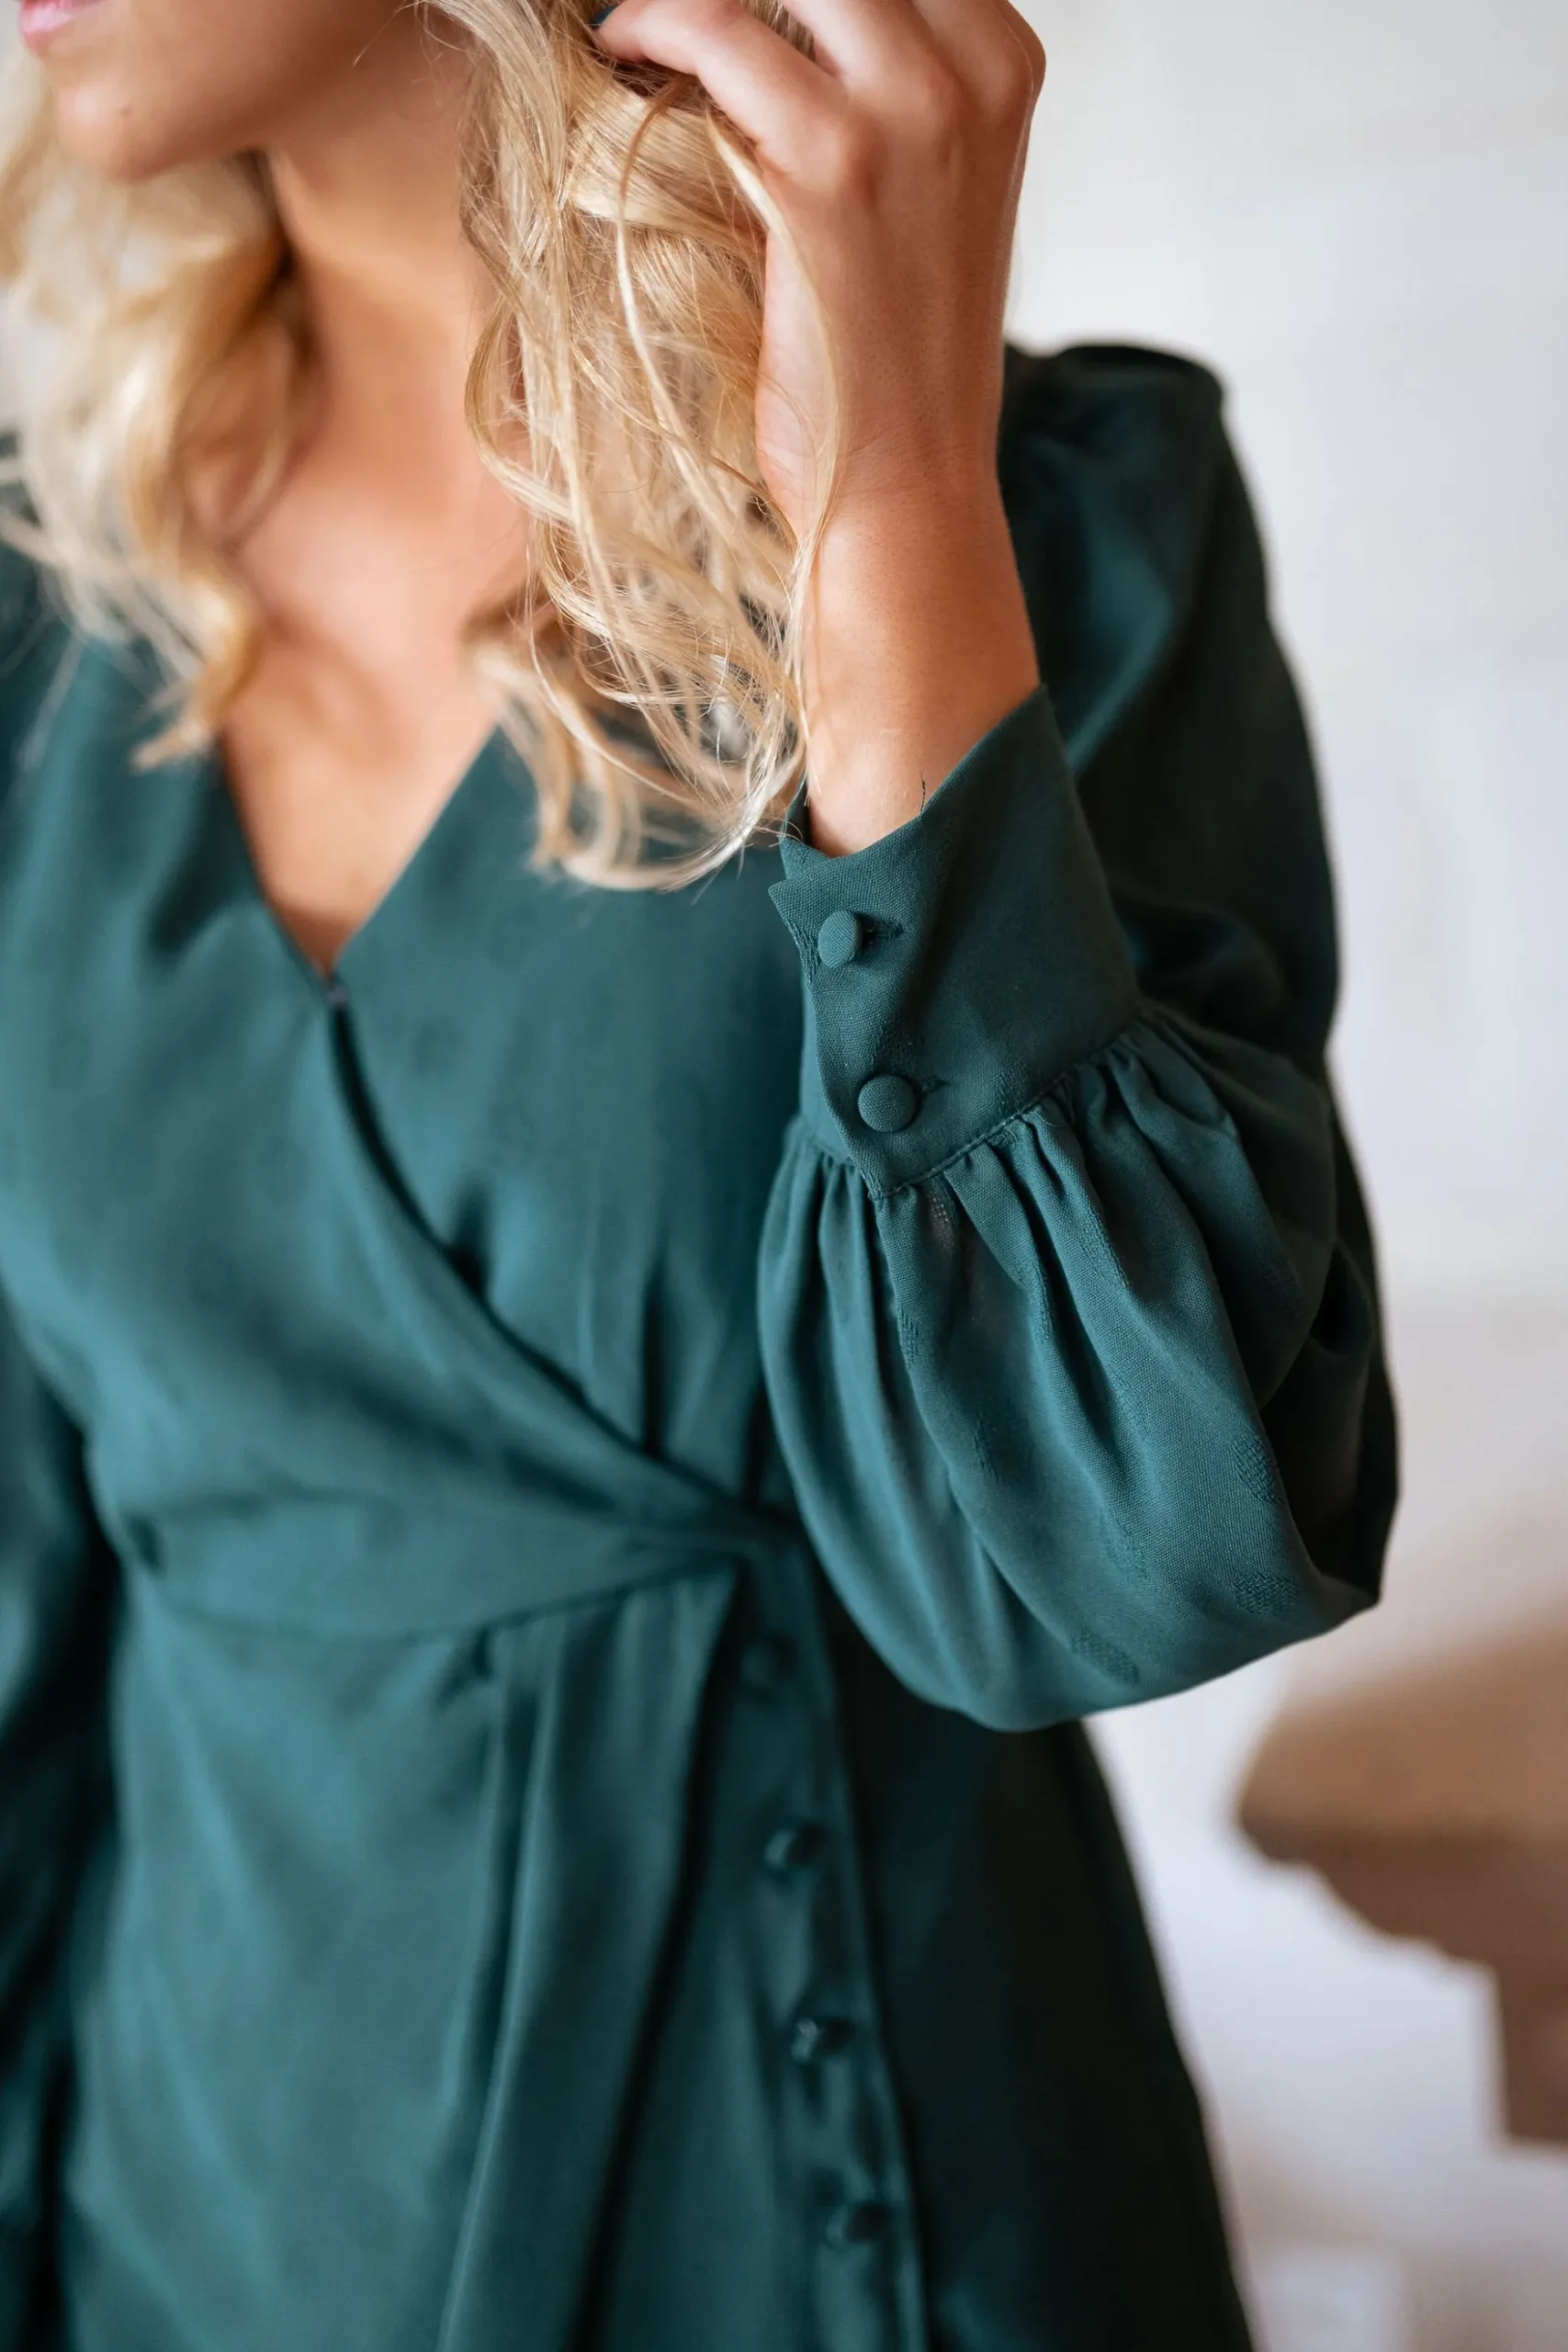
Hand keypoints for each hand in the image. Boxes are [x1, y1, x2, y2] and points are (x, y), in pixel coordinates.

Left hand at [594, 0, 1046, 850]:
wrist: (902, 487)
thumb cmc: (892, 358)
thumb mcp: (927, 196)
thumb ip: (886, 92)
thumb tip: (768, 23)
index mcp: (1004, 65)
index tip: (734, 2)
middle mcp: (970, 76)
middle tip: (674, 2)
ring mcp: (908, 117)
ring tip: (635, 16)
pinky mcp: (829, 170)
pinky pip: (717, 31)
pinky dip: (653, 22)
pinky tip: (620, 51)